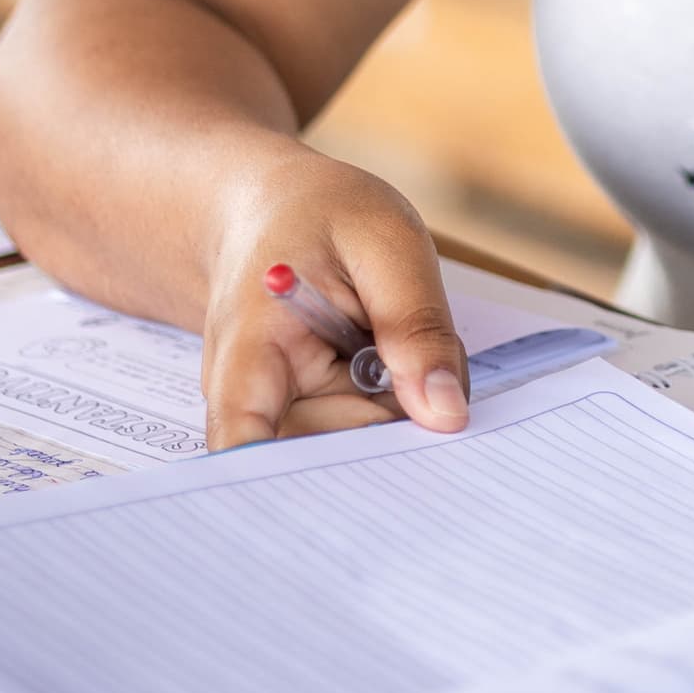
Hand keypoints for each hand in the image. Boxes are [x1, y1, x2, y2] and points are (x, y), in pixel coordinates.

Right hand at [197, 144, 469, 449]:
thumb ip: (417, 326)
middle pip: (334, 455)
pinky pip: (367, 433)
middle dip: (398, 412)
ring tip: (389, 332)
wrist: (269, 210)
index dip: (295, 482)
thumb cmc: (315, 213)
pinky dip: (396, 402)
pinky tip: (387, 358)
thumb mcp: (385, 242)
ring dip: (402, 401)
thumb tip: (447, 415)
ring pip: (364, 444)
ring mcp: (282, 417)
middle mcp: (252, 400)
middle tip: (409, 343)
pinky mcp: (311, 421)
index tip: (361, 478)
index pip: (247, 445)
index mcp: (250, 350)